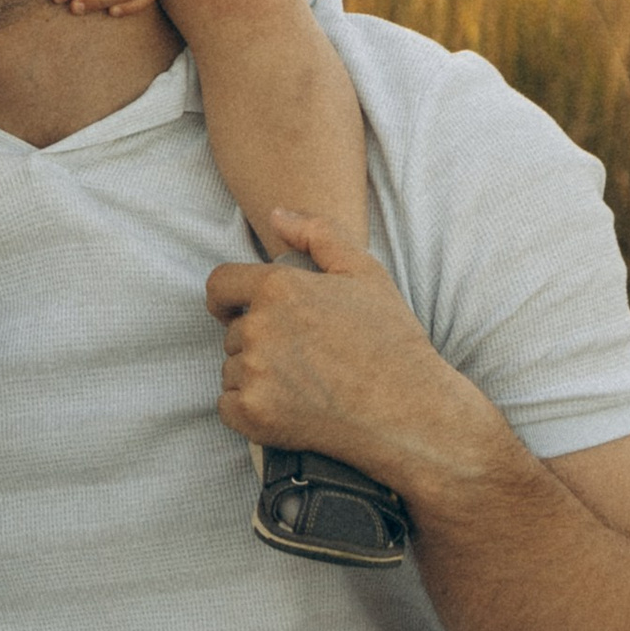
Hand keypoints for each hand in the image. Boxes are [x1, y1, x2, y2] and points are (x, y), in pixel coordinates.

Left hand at [208, 213, 496, 497]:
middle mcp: (259, 328)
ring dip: (254, 375)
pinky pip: (229, 406)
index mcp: (278, 289)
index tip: (236, 310)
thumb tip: (276, 215)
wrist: (409, 411)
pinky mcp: (254, 415)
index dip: (228, 297)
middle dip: (258, 340)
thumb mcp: (365, 273)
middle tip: (301, 355)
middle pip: (233, 332)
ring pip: (232, 369)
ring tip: (301, 383)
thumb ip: (317, 234)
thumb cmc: (390, 341)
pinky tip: (286, 408)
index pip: (220, 284)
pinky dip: (249, 409)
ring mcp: (254, 374)